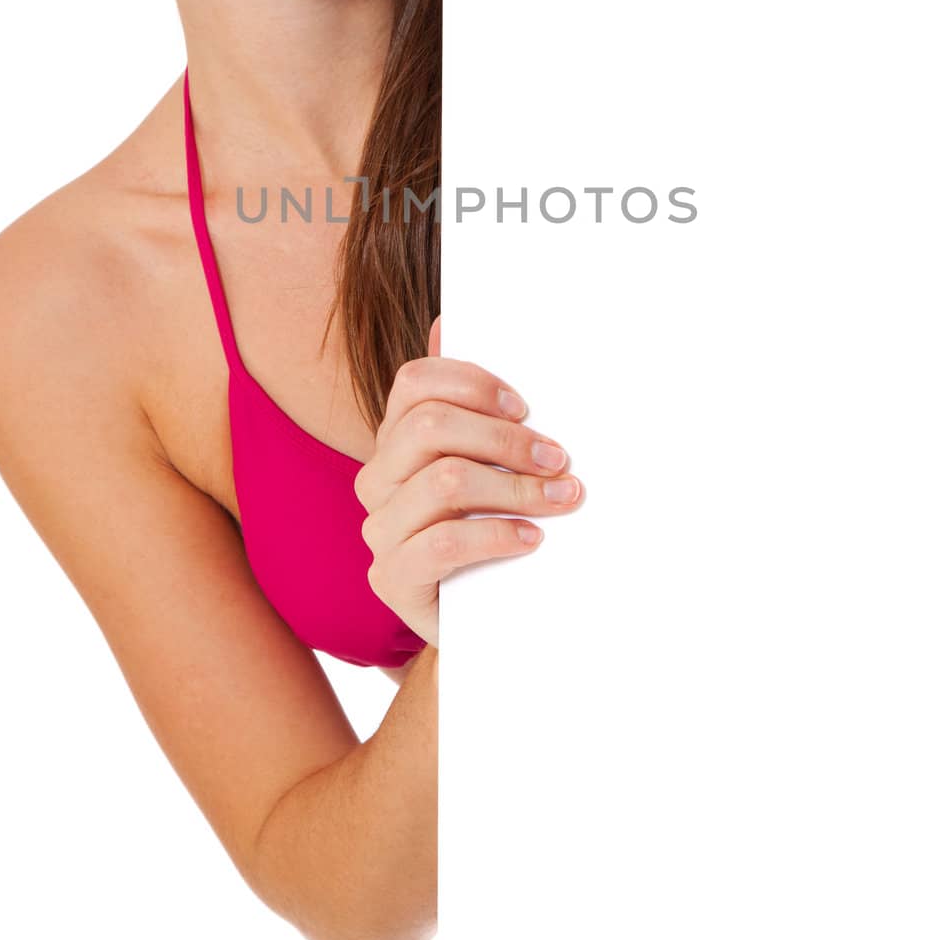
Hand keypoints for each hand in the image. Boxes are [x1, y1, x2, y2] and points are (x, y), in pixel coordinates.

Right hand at [354, 314, 584, 647]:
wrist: (486, 618)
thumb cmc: (493, 526)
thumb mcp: (491, 462)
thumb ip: (473, 402)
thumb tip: (449, 321)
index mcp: (396, 438)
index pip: (415, 381)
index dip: (473, 384)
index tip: (526, 408)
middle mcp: (378, 477)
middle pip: (430, 427)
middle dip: (506, 439)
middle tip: (559, 459)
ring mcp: (379, 529)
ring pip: (443, 481)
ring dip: (516, 488)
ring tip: (561, 499)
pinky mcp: (391, 578)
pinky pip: (440, 544)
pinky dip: (496, 535)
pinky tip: (531, 538)